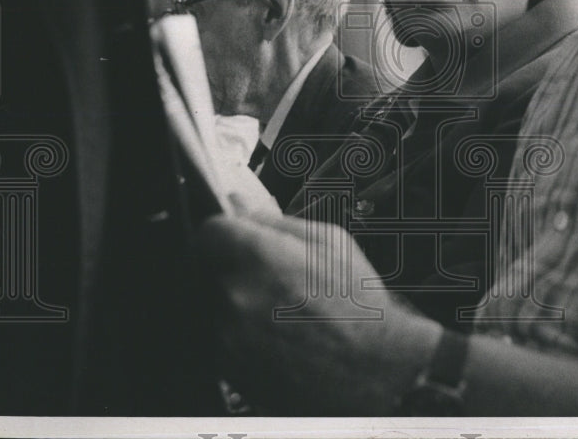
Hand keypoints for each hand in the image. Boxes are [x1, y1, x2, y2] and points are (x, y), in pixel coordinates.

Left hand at [193, 213, 439, 414]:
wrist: (373, 373)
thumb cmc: (359, 306)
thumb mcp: (331, 243)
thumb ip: (275, 222)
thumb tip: (239, 204)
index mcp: (258, 256)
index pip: (208, 231)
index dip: (225, 234)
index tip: (238, 241)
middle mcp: (234, 296)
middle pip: (204, 267)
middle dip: (229, 267)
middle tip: (266, 279)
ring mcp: (227, 336)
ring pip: (209, 303)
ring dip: (231, 301)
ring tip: (274, 310)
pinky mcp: (226, 368)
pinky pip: (216, 337)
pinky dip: (236, 333)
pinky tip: (273, 335)